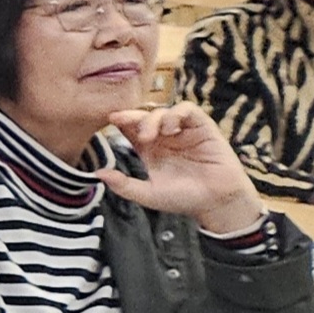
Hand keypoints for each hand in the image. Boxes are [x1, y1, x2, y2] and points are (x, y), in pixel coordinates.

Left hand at [98, 104, 261, 233]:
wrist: (216, 202)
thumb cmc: (184, 198)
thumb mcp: (148, 194)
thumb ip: (124, 185)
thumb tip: (97, 173)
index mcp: (149, 150)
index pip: (131, 130)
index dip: (121, 122)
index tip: (110, 119)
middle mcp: (165, 138)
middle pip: (145, 116)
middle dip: (132, 117)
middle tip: (122, 122)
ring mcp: (183, 131)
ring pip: (164, 111)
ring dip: (153, 117)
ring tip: (150, 134)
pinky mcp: (202, 127)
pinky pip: (188, 110)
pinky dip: (176, 113)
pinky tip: (170, 128)